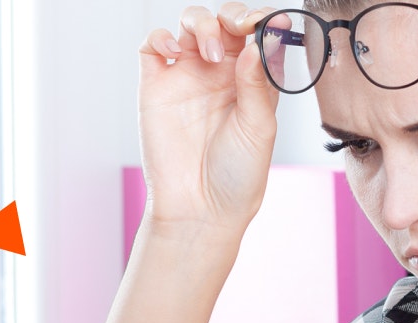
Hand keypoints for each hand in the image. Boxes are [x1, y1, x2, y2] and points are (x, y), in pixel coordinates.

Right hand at [137, 2, 278, 232]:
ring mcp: (186, 75)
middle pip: (223, 20)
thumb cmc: (237, 175)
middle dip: (232, 14)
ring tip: (211, 52)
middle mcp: (219, 71)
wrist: (200, 208)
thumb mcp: (260, 128)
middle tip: (238, 28)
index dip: (260, 20)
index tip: (265, 22)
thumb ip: (258, 85)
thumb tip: (256, 43)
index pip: (256, 33)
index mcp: (251, 78)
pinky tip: (173, 51)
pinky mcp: (156, 84)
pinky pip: (153, 45)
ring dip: (202, 23)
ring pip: (190, 23)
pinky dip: (160, 36)